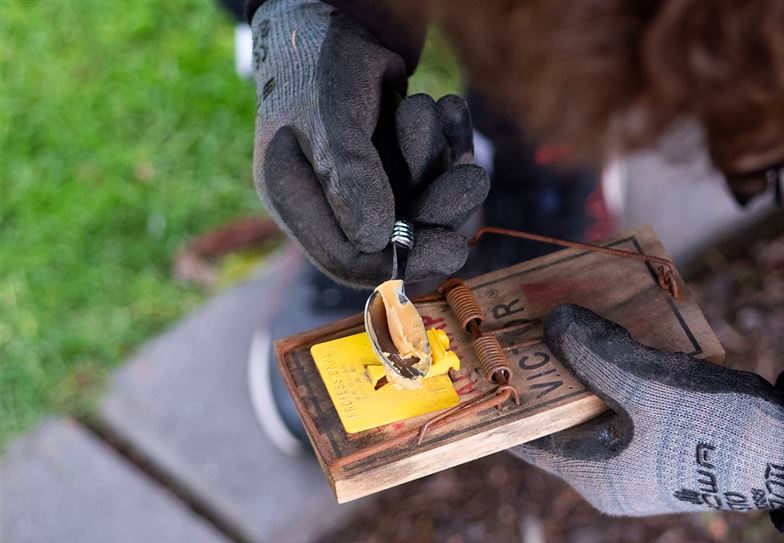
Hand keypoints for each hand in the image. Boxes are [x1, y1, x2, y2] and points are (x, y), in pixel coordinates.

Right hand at [251, 0, 488, 285]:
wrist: (339, 14)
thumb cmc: (318, 59)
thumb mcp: (329, 115)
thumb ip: (348, 176)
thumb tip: (374, 240)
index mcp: (295, 197)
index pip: (347, 258)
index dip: (400, 262)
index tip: (448, 249)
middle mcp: (331, 198)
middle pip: (395, 239)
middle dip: (438, 211)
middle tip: (472, 181)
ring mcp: (367, 180)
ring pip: (424, 204)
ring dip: (444, 162)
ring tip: (437, 109)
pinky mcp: (399, 159)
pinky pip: (437, 172)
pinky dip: (451, 141)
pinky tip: (450, 105)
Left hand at [513, 304, 783, 515]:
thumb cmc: (711, 427)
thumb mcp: (642, 384)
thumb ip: (593, 353)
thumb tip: (554, 324)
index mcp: (595, 476)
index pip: (529, 439)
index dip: (510, 398)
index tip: (493, 361)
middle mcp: (614, 474)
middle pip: (565, 416)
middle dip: (555, 369)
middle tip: (536, 324)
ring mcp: (645, 459)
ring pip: (601, 404)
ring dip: (592, 364)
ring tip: (578, 318)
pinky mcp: (672, 441)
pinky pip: (633, 402)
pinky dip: (624, 370)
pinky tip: (626, 334)